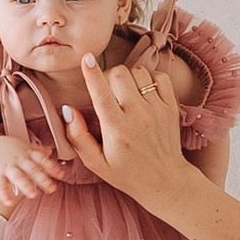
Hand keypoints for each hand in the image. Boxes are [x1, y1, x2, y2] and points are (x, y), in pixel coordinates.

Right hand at [0, 137, 66, 220]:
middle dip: (42, 179)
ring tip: (33, 195)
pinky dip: (5, 194)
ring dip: (26, 185)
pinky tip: (9, 201)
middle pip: (32, 169)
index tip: (61, 175)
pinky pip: (1, 185)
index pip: (41, 159)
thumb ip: (36, 149)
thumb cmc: (6, 148)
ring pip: (18, 177)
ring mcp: (7, 167)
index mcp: (26, 153)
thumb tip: (50, 151)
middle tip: (52, 188)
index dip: (52, 167)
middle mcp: (18, 160)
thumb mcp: (22, 145)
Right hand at [58, 51, 198, 219]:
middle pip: (120, 74)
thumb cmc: (126, 173)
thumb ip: (78, 136)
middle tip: (108, 92)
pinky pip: (160, 77)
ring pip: (139, 72)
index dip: (92, 73)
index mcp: (117, 130)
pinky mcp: (172, 107)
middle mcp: (139, 116)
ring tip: (126, 94)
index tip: (87, 58)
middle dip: (109, 76)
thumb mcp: (96, 163)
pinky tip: (143, 93)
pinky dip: (149, 79)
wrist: (165, 181)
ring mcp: (158, 110)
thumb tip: (68, 110)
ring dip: (128, 77)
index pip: (102, 93)